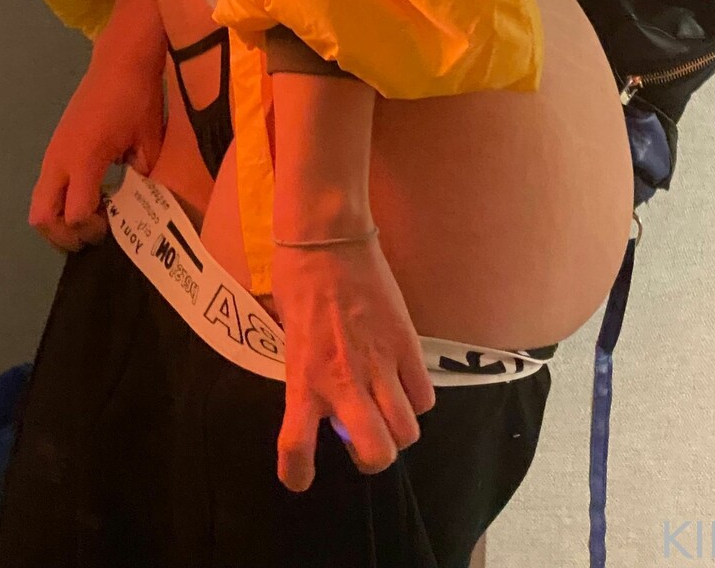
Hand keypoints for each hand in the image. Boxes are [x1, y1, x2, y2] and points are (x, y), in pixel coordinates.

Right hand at [28, 40, 164, 253]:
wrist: (120, 60)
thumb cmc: (137, 99)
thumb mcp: (149, 143)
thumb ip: (141, 178)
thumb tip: (138, 203)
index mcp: (84, 159)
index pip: (75, 215)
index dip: (93, 230)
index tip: (114, 225)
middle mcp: (60, 159)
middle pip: (41, 217)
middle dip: (63, 237)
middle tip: (92, 235)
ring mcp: (53, 152)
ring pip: (39, 203)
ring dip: (59, 220)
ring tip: (91, 216)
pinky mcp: (54, 146)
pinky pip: (46, 186)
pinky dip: (60, 201)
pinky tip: (90, 193)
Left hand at [268, 233, 436, 490]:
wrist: (327, 234)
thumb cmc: (297, 279)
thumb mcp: (289, 335)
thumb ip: (306, 373)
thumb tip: (325, 401)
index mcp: (304, 378)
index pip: (296, 446)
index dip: (297, 473)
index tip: (299, 479)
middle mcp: (344, 380)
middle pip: (377, 453)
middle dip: (372, 457)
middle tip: (363, 439)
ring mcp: (380, 363)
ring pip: (408, 430)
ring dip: (398, 429)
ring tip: (386, 409)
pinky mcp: (407, 343)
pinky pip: (425, 396)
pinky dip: (417, 399)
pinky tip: (403, 383)